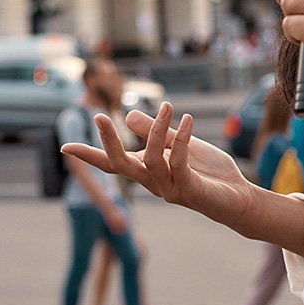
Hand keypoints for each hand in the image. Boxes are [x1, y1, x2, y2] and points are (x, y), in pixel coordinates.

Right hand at [63, 103, 256, 230]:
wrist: (238, 198)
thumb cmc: (208, 172)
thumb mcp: (179, 144)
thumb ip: (156, 132)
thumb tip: (129, 115)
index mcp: (147, 171)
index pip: (112, 163)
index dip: (89, 155)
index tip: (65, 145)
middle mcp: (153, 182)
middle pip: (120, 165)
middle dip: (108, 141)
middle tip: (100, 115)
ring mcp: (169, 188)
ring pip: (150, 159)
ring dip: (156, 130)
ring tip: (168, 106)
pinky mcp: (189, 190)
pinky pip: (178, 162)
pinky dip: (181, 139)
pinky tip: (187, 120)